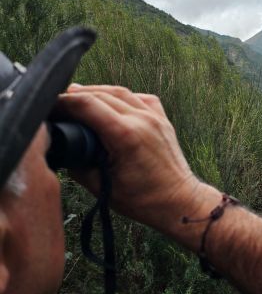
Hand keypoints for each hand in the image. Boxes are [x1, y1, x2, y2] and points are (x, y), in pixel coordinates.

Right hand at [56, 85, 216, 232]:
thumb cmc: (145, 200)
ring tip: (78, 98)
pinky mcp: (161, 119)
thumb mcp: (101, 187)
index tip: (50, 106)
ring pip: (120, 92)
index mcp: (126, 136)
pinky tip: (110, 103)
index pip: (88, 105)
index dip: (64, 102)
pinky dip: (120, 97)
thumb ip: (78, 165)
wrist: (178, 201)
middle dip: (76, 95)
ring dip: (97, 92)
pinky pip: (138, 98)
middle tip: (59, 102)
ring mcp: (154, 117)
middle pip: (101, 94)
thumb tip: (64, 148)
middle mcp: (142, 120)